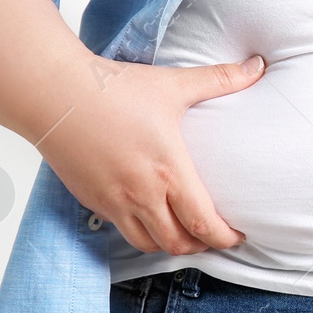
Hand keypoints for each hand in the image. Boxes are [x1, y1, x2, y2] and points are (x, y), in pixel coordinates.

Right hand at [37, 54, 266, 255]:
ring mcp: (114, 202)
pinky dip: (142, 232)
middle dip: (202, 246)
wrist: (54, 95)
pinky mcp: (92, 201)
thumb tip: (258, 65)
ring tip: (187, 232)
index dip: (225, 238)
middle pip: (178, 244)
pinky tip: (152, 218)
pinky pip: (122, 231)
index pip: (203, 223)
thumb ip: (220, 79)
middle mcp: (141, 195)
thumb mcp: (173, 84)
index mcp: (168, 170)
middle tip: (216, 237)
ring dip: (171, 244)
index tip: (239, 236)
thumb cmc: (113, 90)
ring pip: (148, 244)